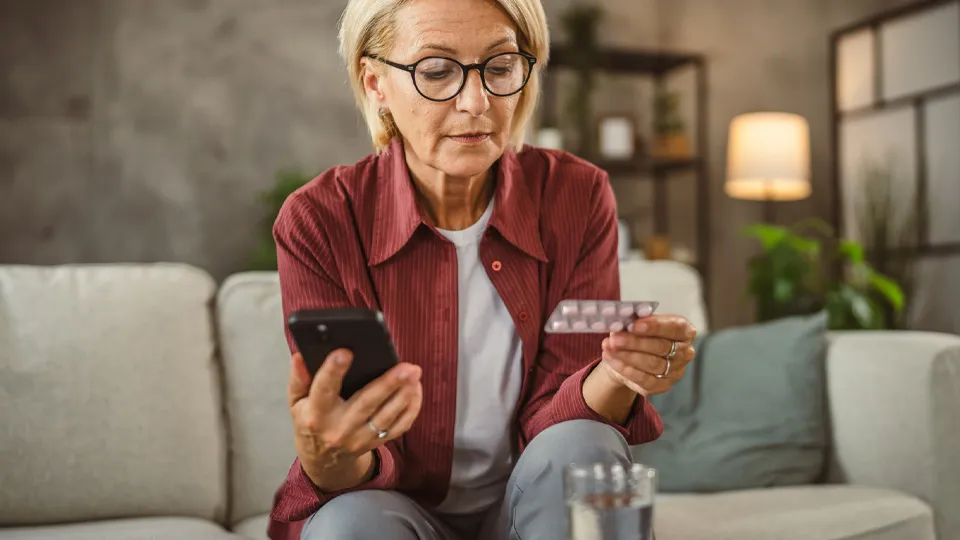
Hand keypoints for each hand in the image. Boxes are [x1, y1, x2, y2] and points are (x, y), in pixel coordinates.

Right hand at [287, 349, 422, 491]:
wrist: (323, 460)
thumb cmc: (310, 422)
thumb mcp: (296, 402)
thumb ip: (298, 379)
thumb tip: (299, 356)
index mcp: (316, 415)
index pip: (323, 390)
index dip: (333, 371)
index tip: (345, 352)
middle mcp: (339, 429)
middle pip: (366, 404)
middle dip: (388, 384)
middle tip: (406, 367)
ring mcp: (359, 438)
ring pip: (387, 416)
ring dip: (404, 394)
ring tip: (414, 374)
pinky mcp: (375, 442)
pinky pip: (399, 427)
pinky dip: (411, 408)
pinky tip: (416, 389)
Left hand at [600, 314, 696, 395]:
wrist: (631, 355)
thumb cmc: (639, 334)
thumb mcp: (638, 322)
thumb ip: (635, 319)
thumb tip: (622, 318)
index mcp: (684, 331)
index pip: (674, 327)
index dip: (654, 326)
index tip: (635, 325)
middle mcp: (685, 352)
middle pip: (661, 347)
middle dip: (635, 342)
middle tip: (615, 338)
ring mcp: (676, 371)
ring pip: (652, 364)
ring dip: (627, 355)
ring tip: (608, 347)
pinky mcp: (663, 385)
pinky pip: (644, 379)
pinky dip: (625, 369)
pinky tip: (611, 359)